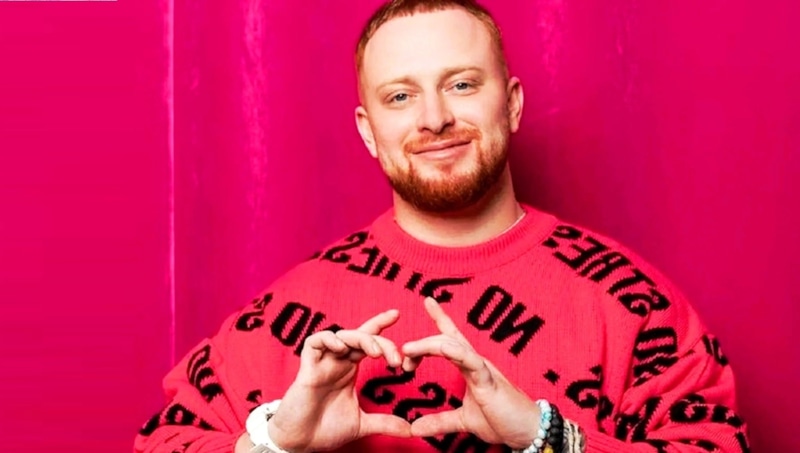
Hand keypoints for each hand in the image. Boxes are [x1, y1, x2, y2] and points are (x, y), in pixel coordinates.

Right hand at [268, 309, 410, 451]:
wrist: (301, 443)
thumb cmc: (325, 430)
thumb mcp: (361, 424)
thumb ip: (385, 422)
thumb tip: (411, 429)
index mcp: (349, 369)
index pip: (367, 340)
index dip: (379, 325)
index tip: (397, 314)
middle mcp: (337, 362)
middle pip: (360, 336)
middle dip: (380, 341)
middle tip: (395, 358)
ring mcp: (322, 363)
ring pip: (341, 336)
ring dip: (361, 339)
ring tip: (375, 352)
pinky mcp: (307, 369)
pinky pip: (314, 342)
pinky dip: (328, 340)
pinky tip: (341, 347)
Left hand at [401, 297, 540, 448]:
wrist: (529, 431)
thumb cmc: (503, 421)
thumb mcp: (463, 421)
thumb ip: (439, 421)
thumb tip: (415, 428)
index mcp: (469, 367)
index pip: (450, 339)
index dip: (440, 318)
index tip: (428, 300)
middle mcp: (474, 362)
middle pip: (444, 341)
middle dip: (420, 344)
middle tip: (401, 354)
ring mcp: (482, 368)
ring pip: (452, 346)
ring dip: (428, 345)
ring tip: (408, 349)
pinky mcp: (488, 380)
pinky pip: (470, 361)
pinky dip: (454, 352)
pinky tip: (441, 348)